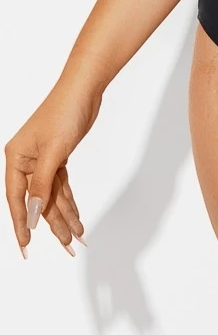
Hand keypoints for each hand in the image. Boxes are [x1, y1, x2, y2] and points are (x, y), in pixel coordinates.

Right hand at [4, 83, 102, 258]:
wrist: (84, 89)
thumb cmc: (65, 112)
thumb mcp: (54, 152)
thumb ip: (43, 184)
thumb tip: (34, 214)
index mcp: (16, 158)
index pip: (16, 198)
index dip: (22, 223)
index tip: (26, 246)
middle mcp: (26, 160)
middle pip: (38, 199)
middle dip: (53, 224)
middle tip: (67, 246)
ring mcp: (42, 159)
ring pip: (52, 195)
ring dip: (65, 214)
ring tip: (76, 237)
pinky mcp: (58, 157)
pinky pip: (61, 185)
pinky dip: (69, 200)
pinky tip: (76, 216)